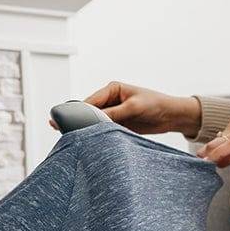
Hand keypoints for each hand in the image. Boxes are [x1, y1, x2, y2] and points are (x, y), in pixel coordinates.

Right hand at [46, 81, 199, 136]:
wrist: (172, 116)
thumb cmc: (156, 104)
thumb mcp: (133, 108)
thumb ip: (113, 114)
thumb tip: (95, 120)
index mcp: (112, 89)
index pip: (90, 100)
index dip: (77, 110)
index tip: (65, 119)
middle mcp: (110, 100)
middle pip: (89, 111)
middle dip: (77, 120)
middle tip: (58, 127)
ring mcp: (113, 113)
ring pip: (94, 122)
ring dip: (87, 129)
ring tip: (71, 136)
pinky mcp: (118, 125)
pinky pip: (103, 131)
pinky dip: (97, 135)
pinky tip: (88, 141)